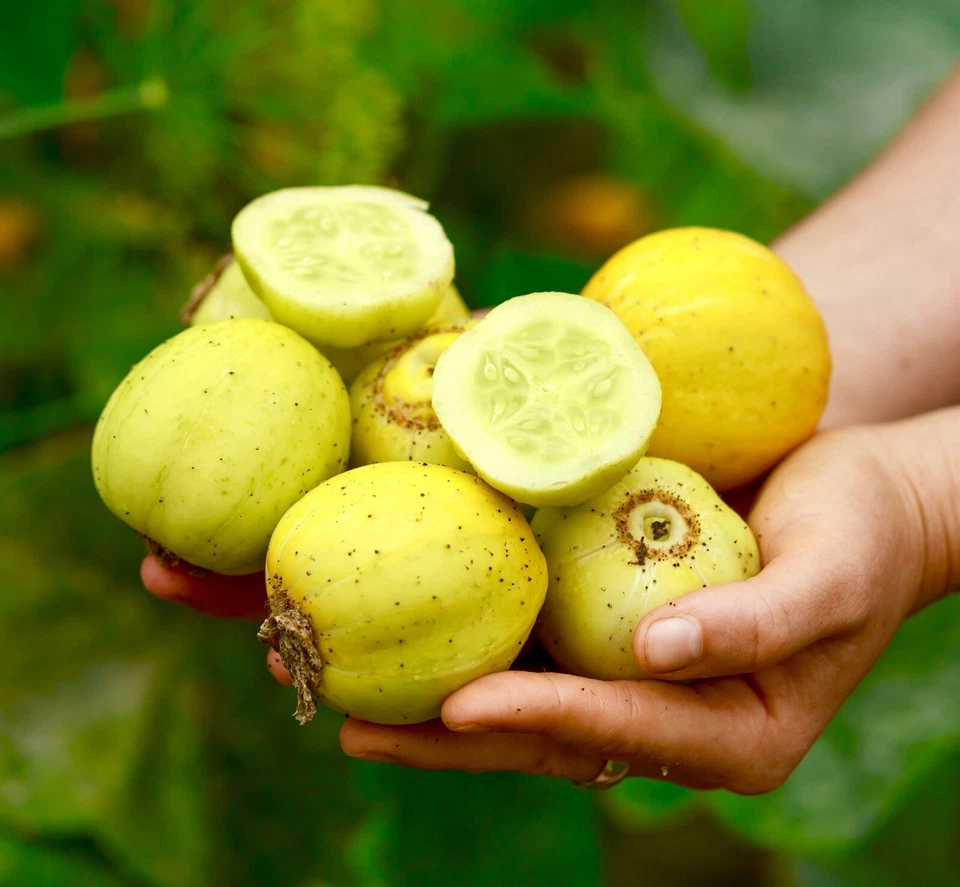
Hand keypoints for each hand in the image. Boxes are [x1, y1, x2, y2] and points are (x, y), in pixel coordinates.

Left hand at [338, 413, 958, 792]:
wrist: (861, 495)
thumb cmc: (861, 532)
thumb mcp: (830, 574)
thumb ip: (756, 623)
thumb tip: (655, 653)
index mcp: (732, 731)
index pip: (620, 729)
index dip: (539, 718)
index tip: (457, 708)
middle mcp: (672, 713)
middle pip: (550, 734)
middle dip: (453, 734)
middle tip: (354, 726)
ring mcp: (637, 672)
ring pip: (529, 694)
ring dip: (440, 696)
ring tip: (348, 689)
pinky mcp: (613, 624)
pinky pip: (538, 638)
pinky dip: (475, 633)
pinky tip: (409, 620)